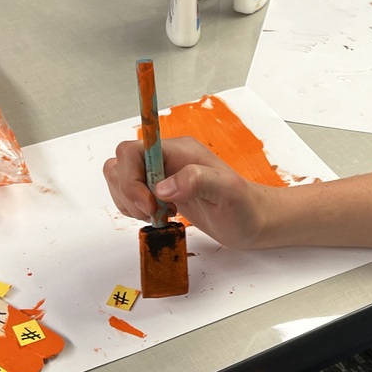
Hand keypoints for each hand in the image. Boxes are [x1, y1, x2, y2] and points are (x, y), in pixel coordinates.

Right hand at [103, 136, 273, 248]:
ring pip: (120, 180)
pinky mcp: (160, 192)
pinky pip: (129, 195)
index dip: (130, 178)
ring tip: (158, 214)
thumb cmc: (244, 206)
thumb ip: (196, 181)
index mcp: (178, 151)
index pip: (132, 151)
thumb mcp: (226, 191)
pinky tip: (159, 216)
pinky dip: (134, 209)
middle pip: (120, 165)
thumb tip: (162, 187)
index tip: (149, 203)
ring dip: (130, 202)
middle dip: (129, 194)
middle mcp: (165, 159)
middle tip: (154, 212)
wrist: (251, 221)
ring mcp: (161, 175)